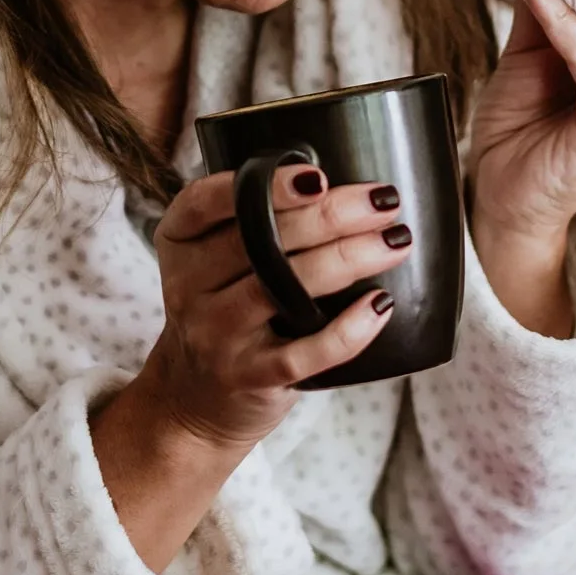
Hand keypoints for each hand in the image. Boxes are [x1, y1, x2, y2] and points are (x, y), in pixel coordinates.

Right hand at [132, 161, 413, 447]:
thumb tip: (347, 186)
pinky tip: (381, 305)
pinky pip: (304, 354)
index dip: (262, 184)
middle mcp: (188, 286)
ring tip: (395, 242)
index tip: (317, 176)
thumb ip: (254, 221)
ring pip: (283, 288)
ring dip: (348, 259)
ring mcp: (217, 336)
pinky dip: (348, 330)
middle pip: (259, 239)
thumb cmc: (224, 308)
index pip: (206, 200)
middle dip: (331, 215)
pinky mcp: (249, 378)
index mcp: (180, 241)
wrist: (193, 398)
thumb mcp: (213, 259)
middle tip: (384, 201)